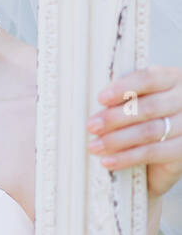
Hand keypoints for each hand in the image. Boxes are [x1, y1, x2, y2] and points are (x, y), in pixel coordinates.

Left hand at [87, 65, 181, 197]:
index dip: (124, 87)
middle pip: (148, 107)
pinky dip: (129, 157)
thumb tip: (64, 72)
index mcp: (171, 78)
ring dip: (118, 139)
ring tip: (93, 146)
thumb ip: (112, 89)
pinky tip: (107, 161)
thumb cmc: (134, 119)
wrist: (155, 159)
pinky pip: (156, 153)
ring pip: (150, 131)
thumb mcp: (127, 98)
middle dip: (115, 118)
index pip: (149, 77)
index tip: (99, 98)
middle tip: (90, 126)